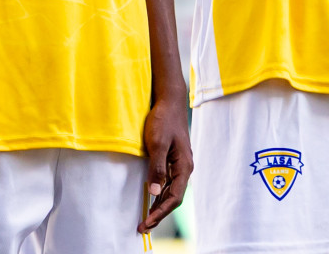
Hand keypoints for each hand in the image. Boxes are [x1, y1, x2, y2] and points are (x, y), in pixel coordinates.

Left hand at [139, 93, 191, 232]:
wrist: (169, 101)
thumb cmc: (163, 120)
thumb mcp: (157, 143)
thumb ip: (157, 168)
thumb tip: (155, 193)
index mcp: (184, 166)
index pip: (174, 198)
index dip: (161, 213)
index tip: (147, 223)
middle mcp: (185, 168)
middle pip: (174, 198)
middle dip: (159, 214)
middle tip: (143, 227)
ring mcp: (180, 164)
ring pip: (171, 191)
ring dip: (159, 206)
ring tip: (146, 218)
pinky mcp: (173, 160)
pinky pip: (169, 182)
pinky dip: (160, 194)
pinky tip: (151, 199)